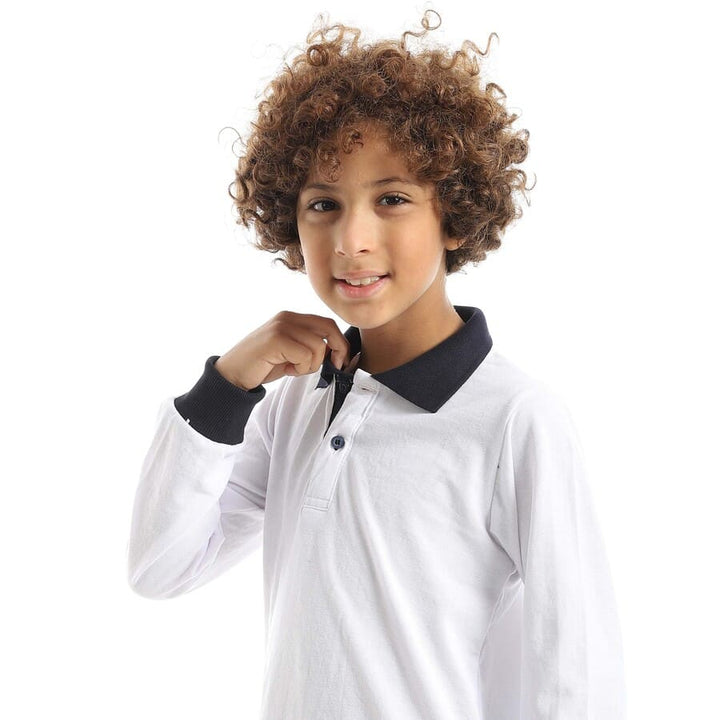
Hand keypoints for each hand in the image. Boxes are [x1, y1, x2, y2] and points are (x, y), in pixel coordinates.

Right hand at [214, 311, 350, 389]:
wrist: (233, 374)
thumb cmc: (262, 366)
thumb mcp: (292, 354)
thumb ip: (310, 347)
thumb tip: (336, 352)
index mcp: (292, 318)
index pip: (327, 323)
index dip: (339, 343)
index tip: (339, 361)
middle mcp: (287, 318)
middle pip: (328, 328)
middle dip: (337, 350)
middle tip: (332, 366)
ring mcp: (281, 326)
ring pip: (317, 346)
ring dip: (310, 365)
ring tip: (294, 368)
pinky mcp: (276, 339)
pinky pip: (305, 355)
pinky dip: (300, 368)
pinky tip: (287, 370)